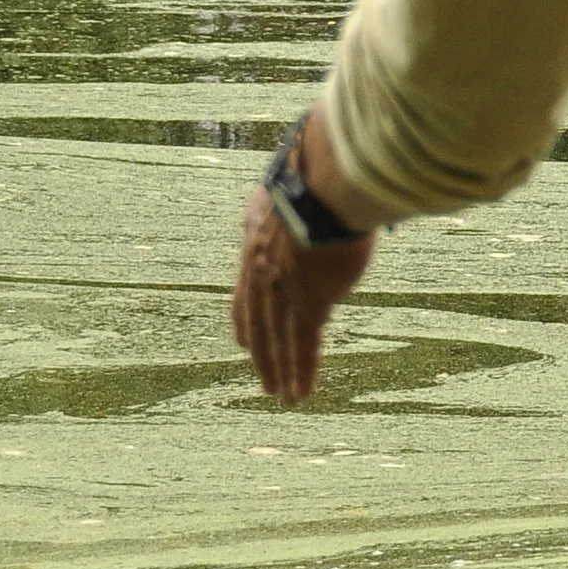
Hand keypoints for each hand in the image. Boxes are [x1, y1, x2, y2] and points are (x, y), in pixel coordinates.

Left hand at [232, 187, 375, 401]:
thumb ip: (291, 198)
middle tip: (264, 380)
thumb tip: (304, 184)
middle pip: (257, 323)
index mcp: (256, 243)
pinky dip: (303, 372)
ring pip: (278, 341)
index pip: (244, 291)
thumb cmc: (319, 170)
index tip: (242, 341)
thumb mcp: (292, 184)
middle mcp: (262, 271)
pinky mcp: (310, 302)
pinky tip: (301, 394)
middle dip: (262, 355)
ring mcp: (283, 289)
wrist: (324, 180)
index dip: (245, 319)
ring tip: (285, 398)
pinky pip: (303, 346)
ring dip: (282, 373)